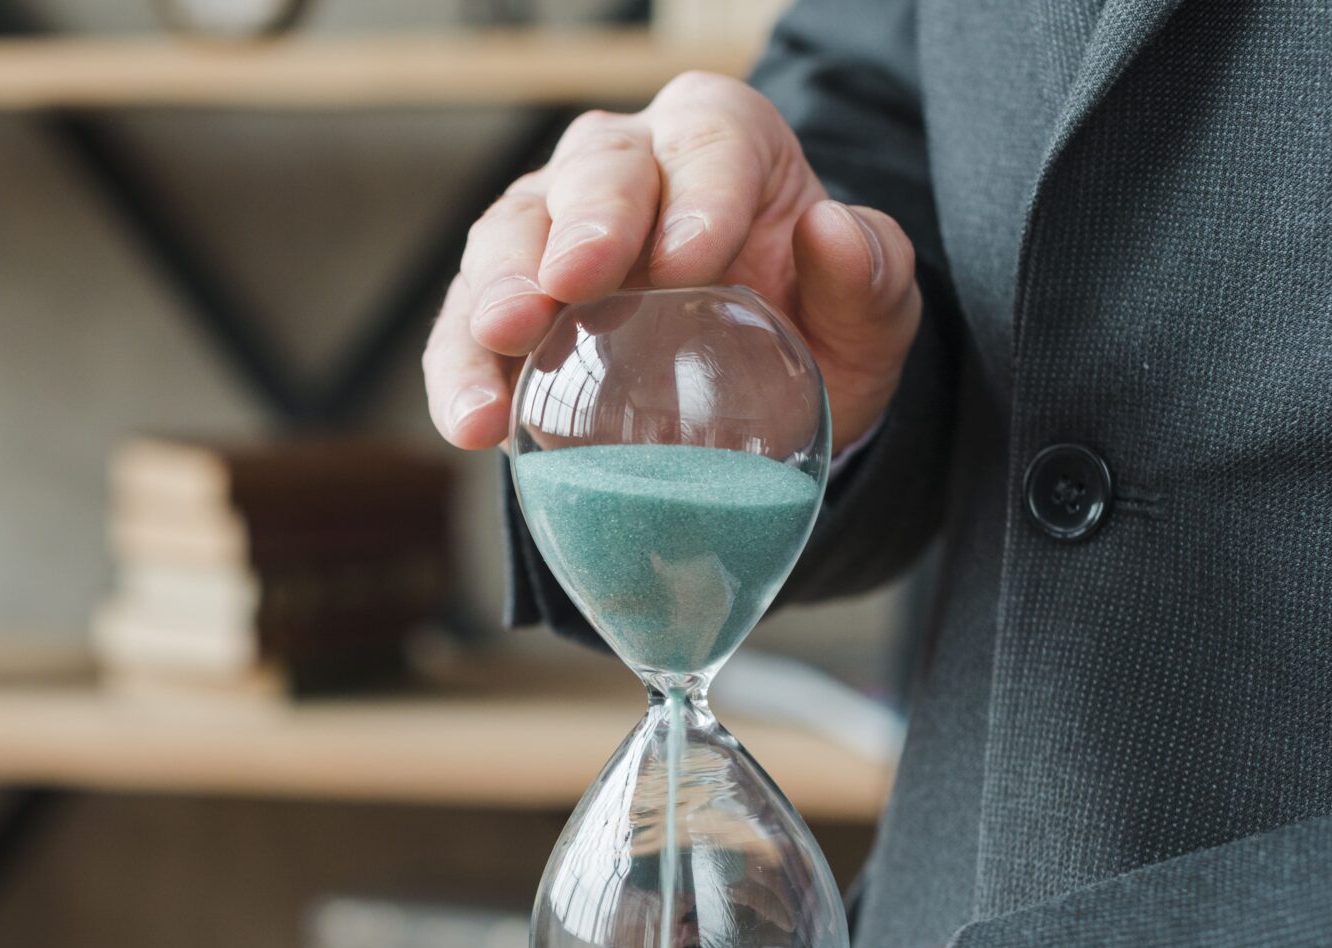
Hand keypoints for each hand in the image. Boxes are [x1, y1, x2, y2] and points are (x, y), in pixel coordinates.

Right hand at [424, 71, 922, 453]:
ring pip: (510, 232)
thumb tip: (832, 231)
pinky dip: (460, 375)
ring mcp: (549, 230)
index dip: (696, 195)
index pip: (707, 143)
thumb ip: (871, 277)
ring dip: (500, 288)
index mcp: (719, 141)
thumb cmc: (808, 338)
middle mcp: (627, 165)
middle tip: (572, 283)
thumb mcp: (867, 320)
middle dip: (582, 225)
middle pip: (594, 170)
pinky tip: (472, 421)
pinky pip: (463, 332)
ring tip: (502, 339)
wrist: (753, 406)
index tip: (689, 263)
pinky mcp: (500, 309)